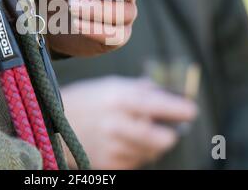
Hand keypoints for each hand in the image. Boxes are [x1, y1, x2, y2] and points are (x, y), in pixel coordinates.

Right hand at [61, 77, 197, 169]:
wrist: (55, 122)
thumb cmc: (87, 99)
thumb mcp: (111, 84)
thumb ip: (140, 89)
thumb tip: (169, 93)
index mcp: (117, 99)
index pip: (155, 105)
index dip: (177, 109)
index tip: (191, 111)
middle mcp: (115, 124)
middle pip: (159, 138)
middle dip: (170, 136)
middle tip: (170, 132)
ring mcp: (110, 146)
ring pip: (150, 152)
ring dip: (151, 145)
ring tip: (135, 134)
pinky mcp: (107, 163)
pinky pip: (135, 162)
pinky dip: (136, 153)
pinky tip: (123, 143)